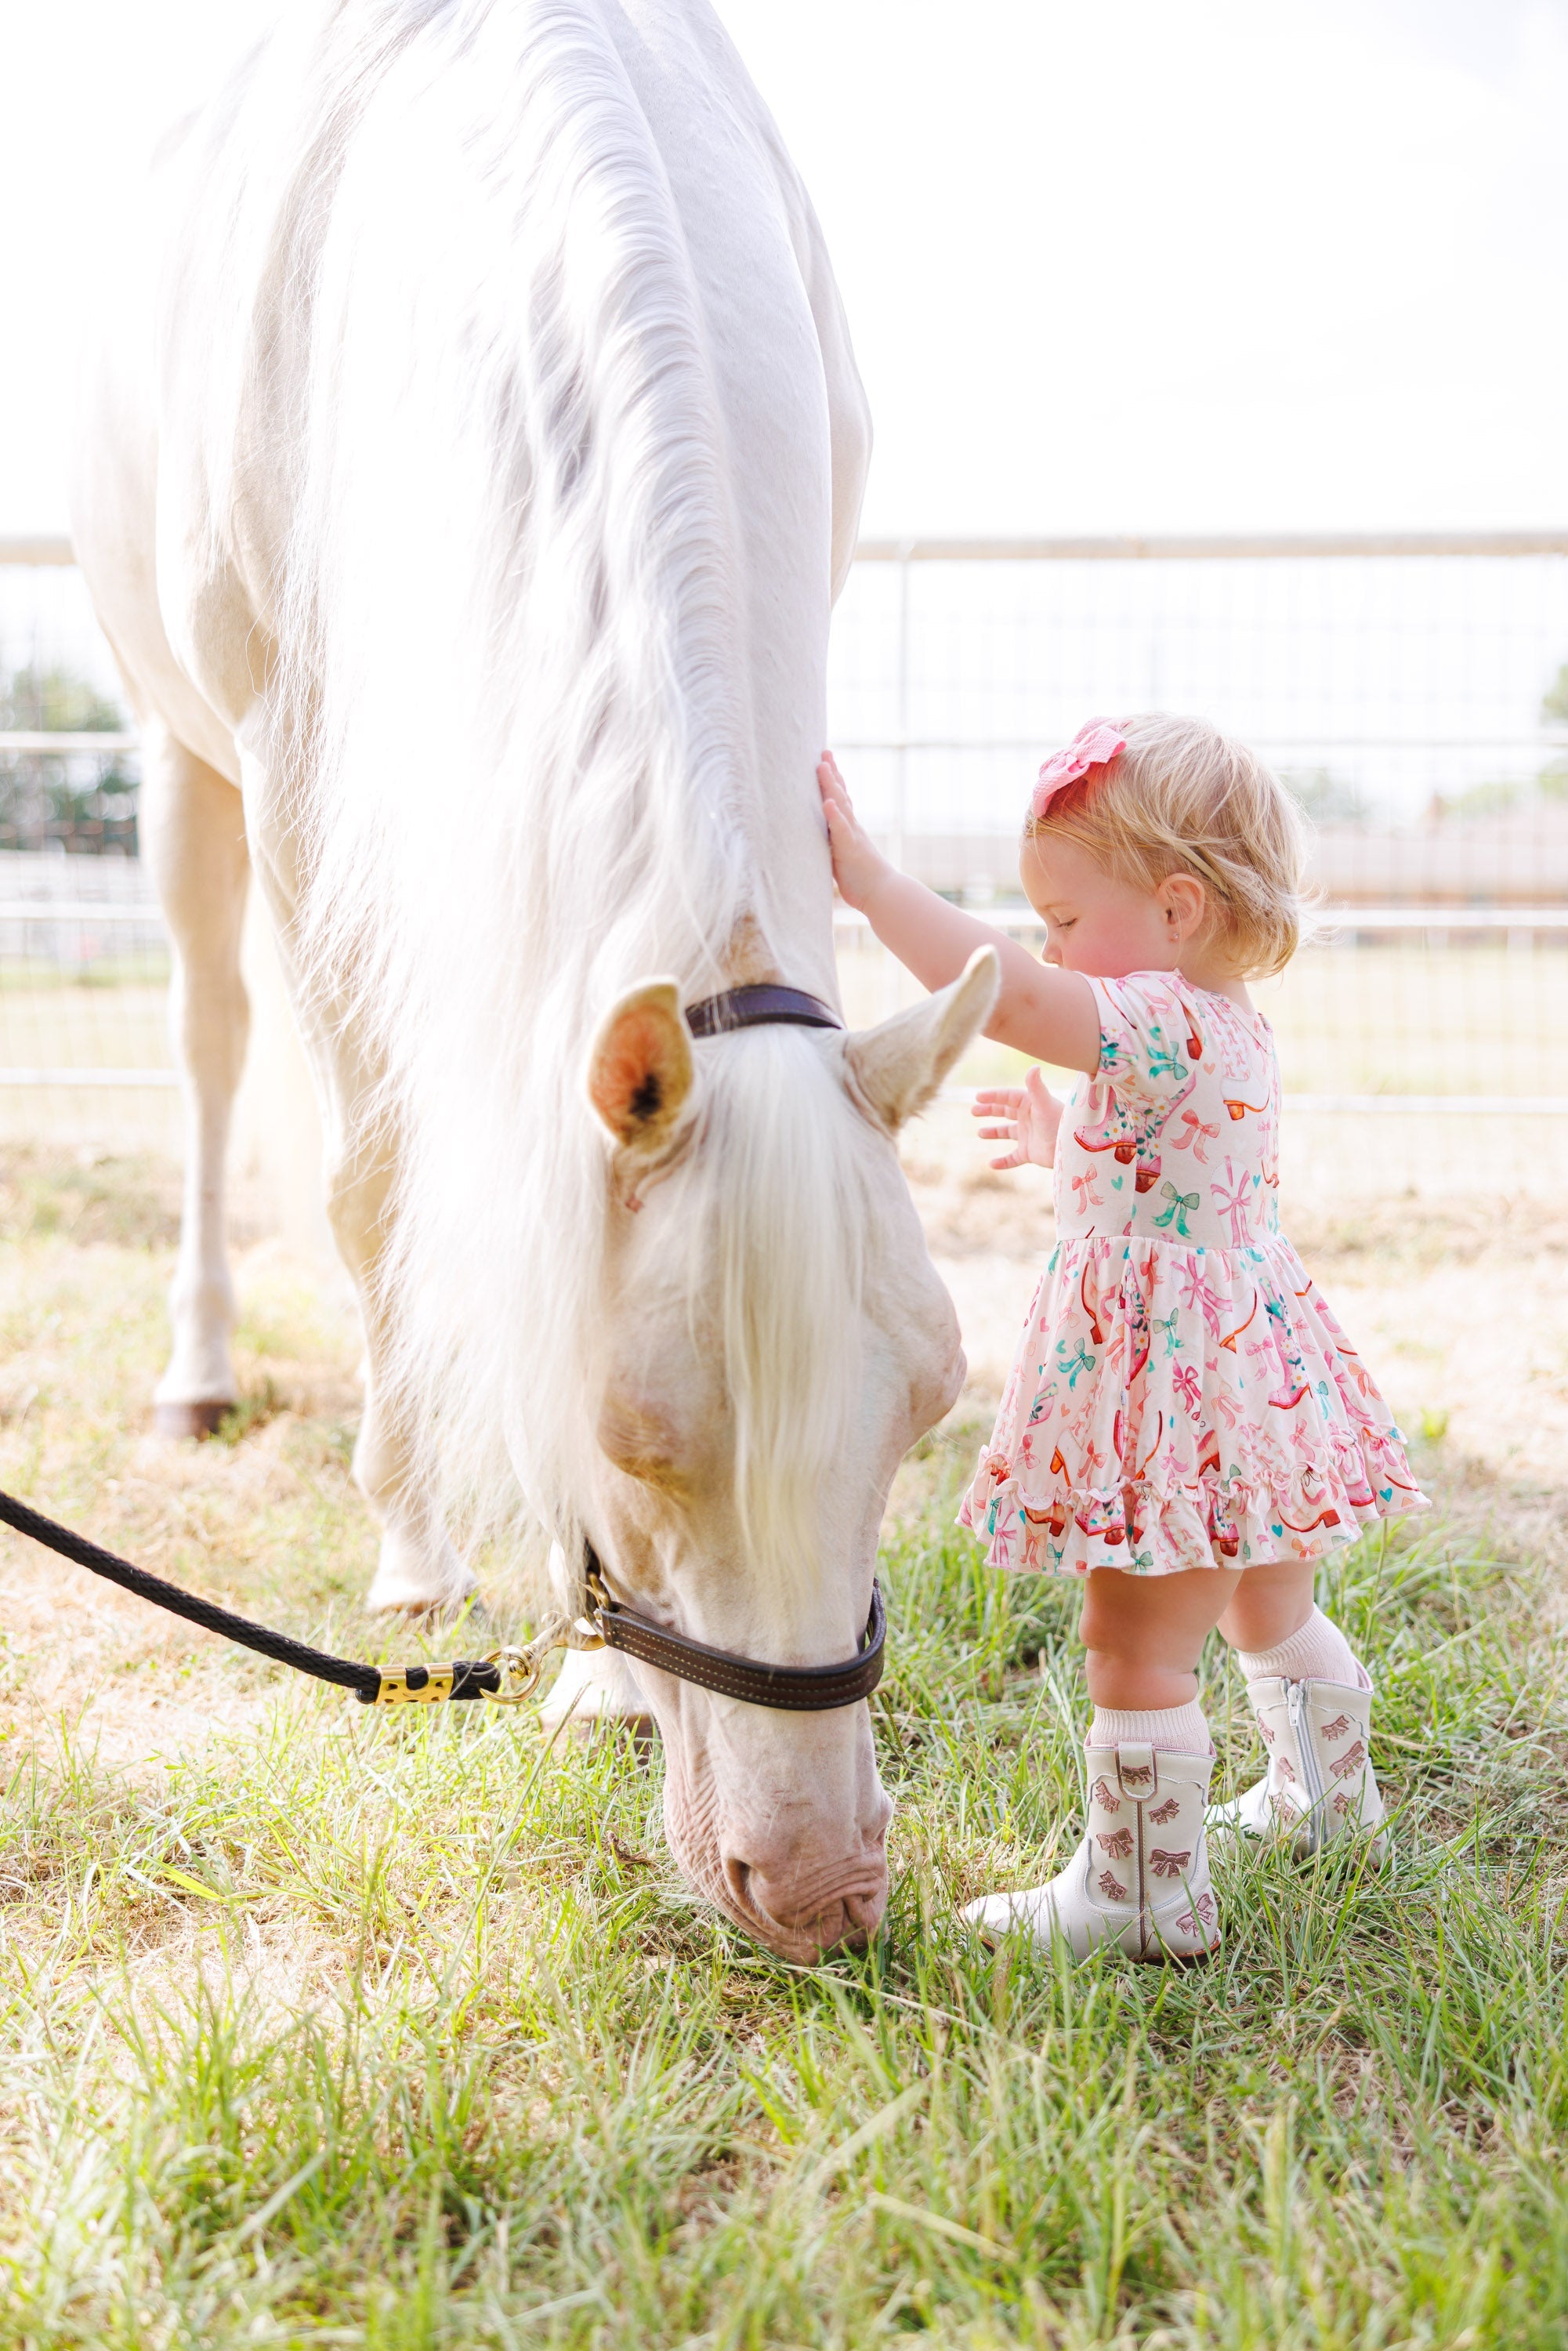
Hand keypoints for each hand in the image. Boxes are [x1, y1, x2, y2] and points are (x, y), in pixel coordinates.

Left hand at [817, 751, 893, 912]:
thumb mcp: (843, 858)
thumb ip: (834, 845)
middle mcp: (851, 827)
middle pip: (840, 794)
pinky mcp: (850, 849)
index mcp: (849, 829)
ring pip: (840, 806)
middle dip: (830, 772)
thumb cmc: (861, 879)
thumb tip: (820, 841)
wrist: (883, 894)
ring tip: (822, 766)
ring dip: (831, 785)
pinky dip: (834, 816)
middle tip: (823, 752)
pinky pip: (841, 830)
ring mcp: (852, 836)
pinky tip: (827, 803)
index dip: (832, 779)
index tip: (824, 759)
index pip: (839, 798)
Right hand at [971, 1069, 1062, 1169]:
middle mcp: (1028, 1118)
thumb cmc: (1059, 1122)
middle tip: (974, 1111)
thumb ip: (1036, 1086)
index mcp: (1030, 1104)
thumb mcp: (1045, 1103)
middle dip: (989, 1110)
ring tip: (980, 1133)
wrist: (1070, 1147)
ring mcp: (1028, 1136)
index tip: (977, 1097)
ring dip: (993, 1132)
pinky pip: (1013, 1158)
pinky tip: (991, 1164)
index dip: (992, 1096)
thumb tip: (1033, 1066)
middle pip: (1005, 1111)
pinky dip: (1003, 1162)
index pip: (1007, 1097)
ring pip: (1007, 1132)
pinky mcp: (1030, 1153)